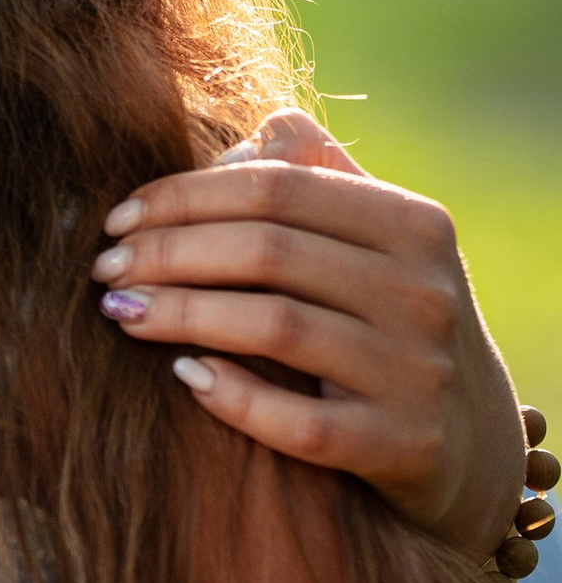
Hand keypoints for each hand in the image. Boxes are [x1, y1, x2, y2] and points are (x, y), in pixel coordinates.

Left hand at [90, 110, 528, 556]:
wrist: (477, 447)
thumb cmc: (395, 326)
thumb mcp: (385, 245)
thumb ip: (323, 179)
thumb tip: (248, 135)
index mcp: (413, 224)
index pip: (277, 188)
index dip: (183, 198)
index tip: (117, 220)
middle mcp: (424, 291)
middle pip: (266, 251)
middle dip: (166, 254)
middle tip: (104, 269)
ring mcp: (417, 371)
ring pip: (275, 327)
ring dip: (179, 315)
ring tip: (120, 312)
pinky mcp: (403, 447)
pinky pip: (300, 423)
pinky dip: (233, 396)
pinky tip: (184, 377)